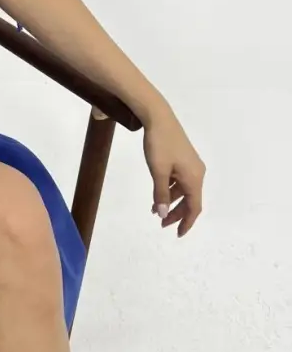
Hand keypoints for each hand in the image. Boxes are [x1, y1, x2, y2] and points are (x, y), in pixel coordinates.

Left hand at [142, 107, 204, 236]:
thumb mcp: (158, 171)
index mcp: (194, 178)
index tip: (178, 234)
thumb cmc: (159, 145)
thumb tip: (162, 214)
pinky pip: (179, 180)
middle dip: (177, 213)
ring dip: (171, 201)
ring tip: (155, 210)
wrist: (159, 118)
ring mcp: (190, 165)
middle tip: (162, 224)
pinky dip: (170, 189)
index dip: (187, 222)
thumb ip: (160, 194)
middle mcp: (197, 173)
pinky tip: (157, 193)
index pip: (194, 207)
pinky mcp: (183, 159)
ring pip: (183, 190)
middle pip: (190, 200)